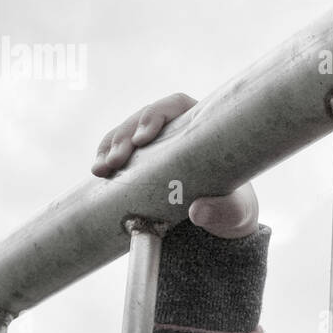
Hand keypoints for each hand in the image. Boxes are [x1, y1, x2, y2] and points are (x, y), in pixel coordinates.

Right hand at [90, 92, 259, 238]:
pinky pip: (116, 152)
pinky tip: (97, 172)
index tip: (143, 138)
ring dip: (109, 148)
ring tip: (101, 170)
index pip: (176, 105)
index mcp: (203, 126)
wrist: (220, 227)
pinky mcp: (140, 163)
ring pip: (125, 134)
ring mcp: (155, 145)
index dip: (156, 114)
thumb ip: (223, 211)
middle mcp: (176, 130)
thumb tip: (198, 211)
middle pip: (143, 119)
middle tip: (115, 161)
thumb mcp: (235, 213)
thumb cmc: (234, 210)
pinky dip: (104, 159)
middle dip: (124, 136)